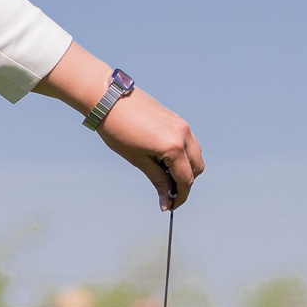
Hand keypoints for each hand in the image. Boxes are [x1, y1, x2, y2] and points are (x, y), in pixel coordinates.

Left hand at [33, 42, 205, 210]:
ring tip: (163, 175)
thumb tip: (166, 202)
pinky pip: (188, 142)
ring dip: (186, 168)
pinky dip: (183, 155)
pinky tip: (164, 159)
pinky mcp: (177, 119)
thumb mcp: (138, 160)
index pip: (186, 179)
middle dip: (186, 183)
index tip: (171, 207)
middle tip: (167, 193)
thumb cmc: (118, 130)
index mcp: (174, 147)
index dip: (180, 197)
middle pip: (197, 168)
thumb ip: (157, 180)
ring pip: (195, 155)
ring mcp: (182, 125)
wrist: (109, 99)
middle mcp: (183, 135)